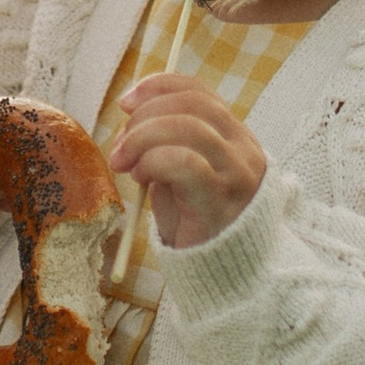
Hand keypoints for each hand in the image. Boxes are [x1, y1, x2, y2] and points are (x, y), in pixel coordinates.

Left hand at [108, 74, 266, 251]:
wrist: (224, 277)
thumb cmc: (196, 223)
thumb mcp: (182, 173)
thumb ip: (168, 142)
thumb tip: (131, 113)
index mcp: (236, 138)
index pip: (201, 92)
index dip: (160, 87)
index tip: (126, 101)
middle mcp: (244, 150)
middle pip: (193, 105)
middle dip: (145, 116)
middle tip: (121, 145)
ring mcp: (236, 174)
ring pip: (188, 128)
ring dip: (143, 139)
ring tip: (126, 164)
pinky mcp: (220, 200)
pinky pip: (185, 163)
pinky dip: (154, 161)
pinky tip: (142, 178)